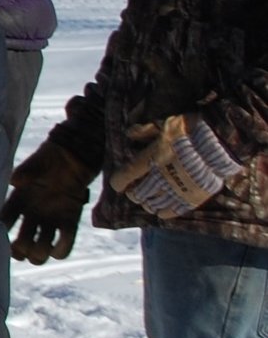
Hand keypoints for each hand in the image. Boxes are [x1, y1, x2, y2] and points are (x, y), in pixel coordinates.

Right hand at [2, 135, 98, 263]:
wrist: (73, 157)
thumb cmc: (50, 158)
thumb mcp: (36, 164)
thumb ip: (26, 172)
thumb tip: (15, 181)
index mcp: (19, 201)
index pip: (5, 220)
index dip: (2, 231)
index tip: (3, 235)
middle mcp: (32, 214)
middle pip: (21, 243)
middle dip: (20, 251)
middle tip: (22, 251)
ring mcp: (50, 220)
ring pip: (40, 248)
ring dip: (38, 255)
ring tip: (39, 252)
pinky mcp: (69, 222)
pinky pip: (65, 243)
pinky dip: (61, 250)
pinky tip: (57, 249)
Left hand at [113, 115, 242, 219]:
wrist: (220, 142)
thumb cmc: (190, 130)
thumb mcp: (164, 124)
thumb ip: (145, 131)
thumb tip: (129, 133)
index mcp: (151, 159)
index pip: (125, 177)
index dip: (118, 182)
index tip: (117, 184)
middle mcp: (160, 177)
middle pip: (138, 193)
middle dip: (133, 194)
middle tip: (133, 193)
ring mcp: (177, 189)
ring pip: (154, 203)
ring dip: (147, 203)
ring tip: (146, 202)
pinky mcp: (193, 197)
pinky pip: (174, 210)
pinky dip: (164, 212)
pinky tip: (160, 212)